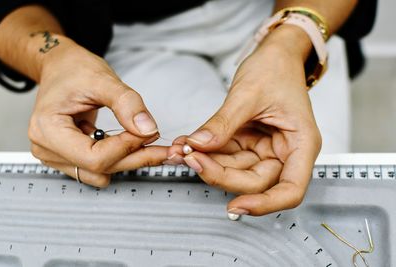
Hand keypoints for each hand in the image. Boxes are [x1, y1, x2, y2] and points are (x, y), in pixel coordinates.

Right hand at [29, 37, 167, 186]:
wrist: (62, 67)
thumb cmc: (73, 70)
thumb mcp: (102, 79)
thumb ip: (127, 104)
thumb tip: (147, 129)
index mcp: (47, 129)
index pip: (94, 157)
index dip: (126, 147)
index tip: (149, 132)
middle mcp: (47, 148)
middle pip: (100, 169)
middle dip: (135, 157)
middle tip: (162, 145)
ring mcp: (57, 155)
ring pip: (102, 173)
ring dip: (128, 160)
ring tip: (145, 140)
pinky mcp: (70, 157)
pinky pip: (99, 168)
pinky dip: (120, 157)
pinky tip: (132, 141)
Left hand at [169, 25, 321, 215]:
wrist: (275, 54)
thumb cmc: (276, 68)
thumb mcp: (248, 94)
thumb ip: (223, 123)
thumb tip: (199, 145)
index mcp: (301, 144)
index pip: (290, 190)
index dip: (265, 205)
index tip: (236, 206)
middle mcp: (285, 152)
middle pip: (254, 182)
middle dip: (220, 174)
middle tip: (191, 158)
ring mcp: (266, 150)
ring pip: (235, 171)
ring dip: (207, 163)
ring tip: (183, 148)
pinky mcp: (249, 144)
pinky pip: (226, 156)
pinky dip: (207, 151)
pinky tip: (189, 144)